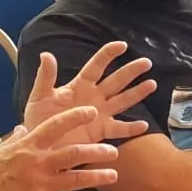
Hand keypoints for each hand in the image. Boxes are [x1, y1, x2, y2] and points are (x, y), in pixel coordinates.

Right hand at [0, 107, 119, 190]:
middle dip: (97, 152)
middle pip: (74, 153)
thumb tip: (24, 128)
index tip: (91, 112)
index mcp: (28, 147)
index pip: (55, 126)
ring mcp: (40, 185)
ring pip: (76, 180)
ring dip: (97, 177)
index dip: (75, 117)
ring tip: (113, 175)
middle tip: (113, 151)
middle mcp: (38, 163)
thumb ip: (16, 140)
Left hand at [22, 41, 155, 145]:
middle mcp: (94, 97)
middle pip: (116, 81)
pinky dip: (132, 128)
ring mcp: (100, 114)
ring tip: (152, 84)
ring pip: (123, 101)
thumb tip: (46, 54)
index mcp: (79, 86)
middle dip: (130, 71)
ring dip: (137, 93)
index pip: (96, 66)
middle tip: (146, 62)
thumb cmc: (39, 118)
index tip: (121, 45)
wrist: (40, 145)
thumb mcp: (40, 96)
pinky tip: (144, 125)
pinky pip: (119, 129)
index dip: (108, 55)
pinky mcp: (101, 131)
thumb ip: (46, 77)